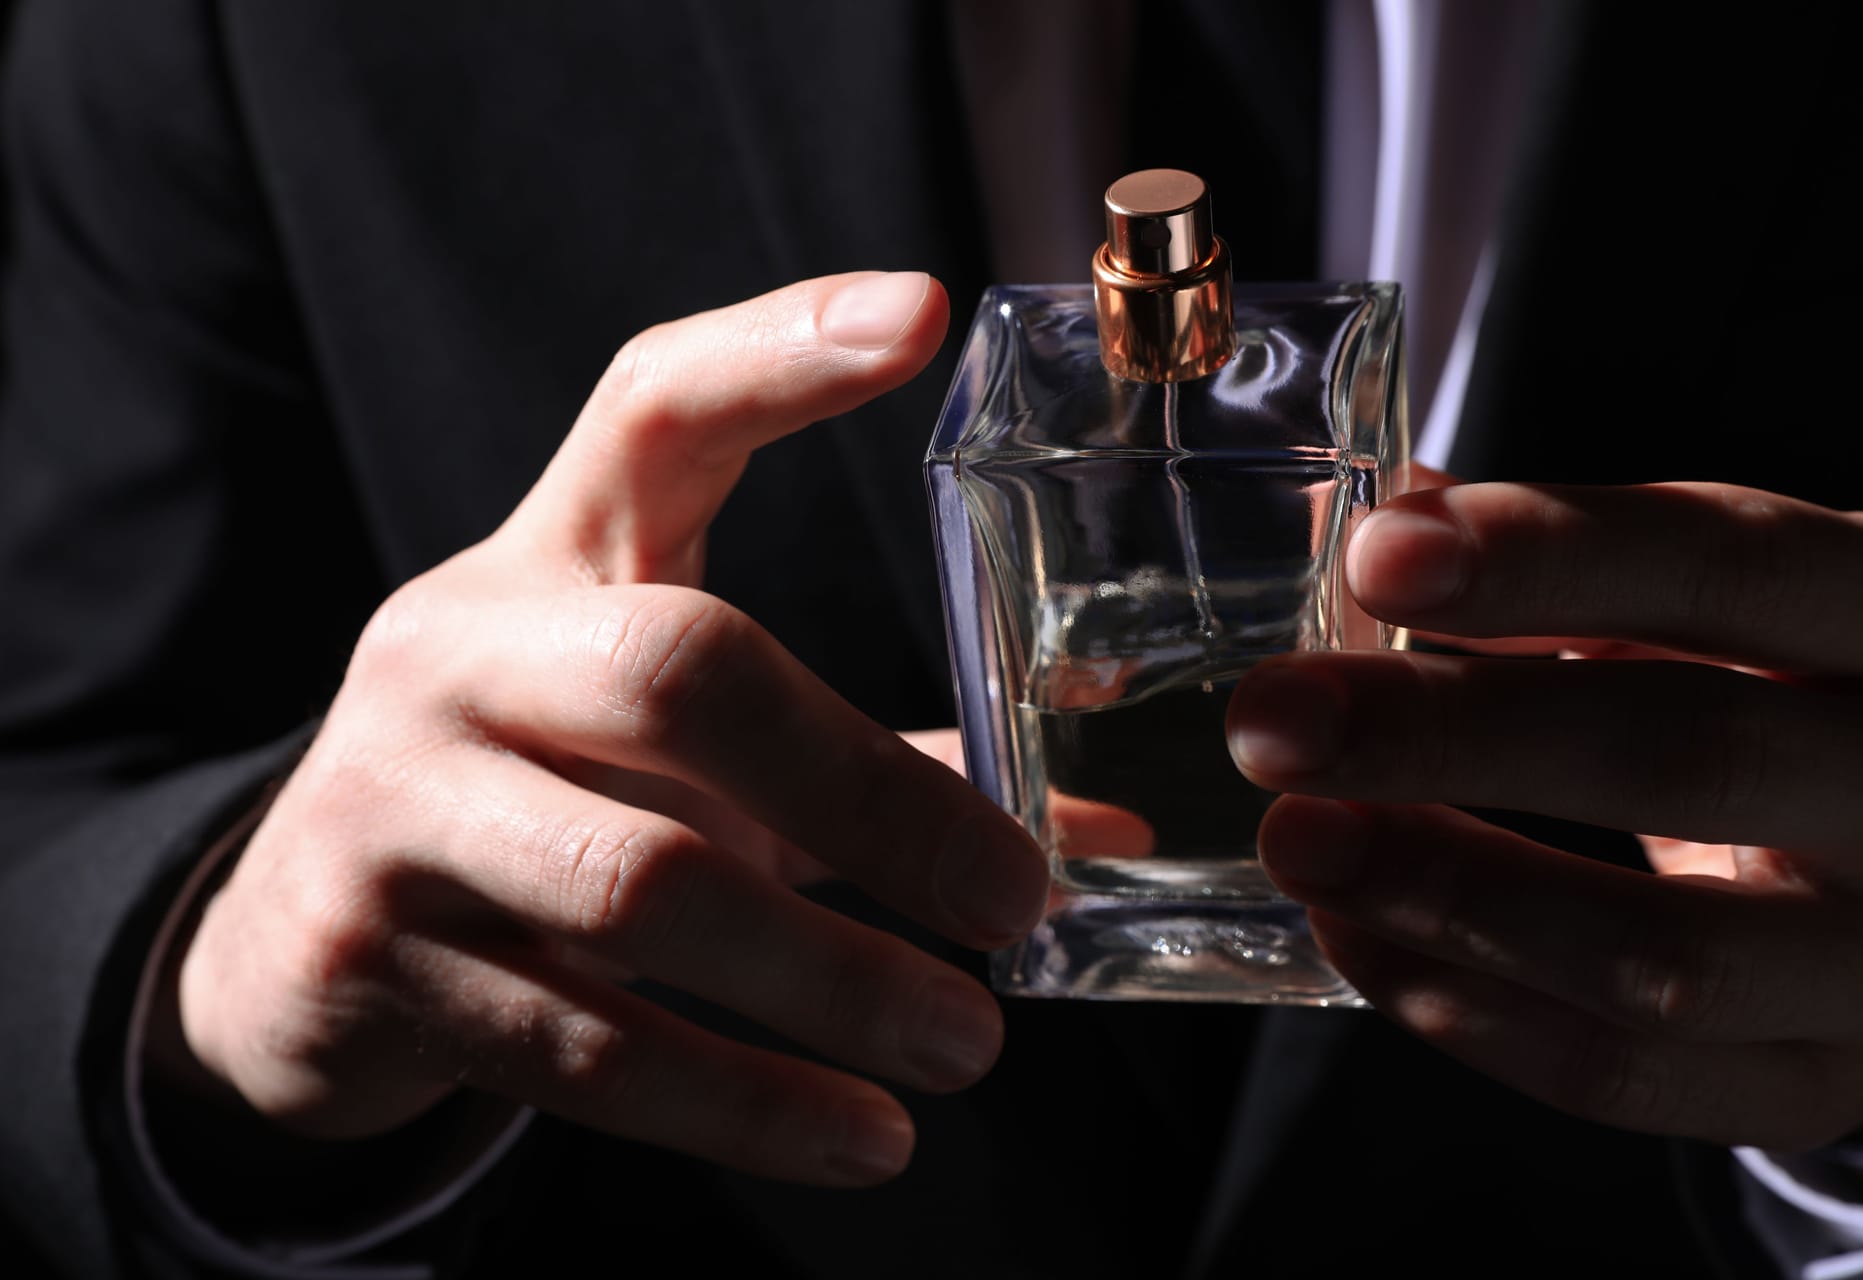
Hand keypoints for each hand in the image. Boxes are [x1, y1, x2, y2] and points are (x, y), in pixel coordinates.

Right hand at [172, 272, 1049, 1185]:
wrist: (294, 949)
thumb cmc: (546, 806)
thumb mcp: (675, 754)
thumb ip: (867, 770)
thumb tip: (1096, 839)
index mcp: (546, 566)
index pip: (650, 411)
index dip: (775, 353)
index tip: (918, 315)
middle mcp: (457, 655)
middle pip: (679, 673)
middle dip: (872, 796)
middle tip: (1015, 902)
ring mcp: (396, 808)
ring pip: (641, 888)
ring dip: (832, 980)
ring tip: (968, 1046)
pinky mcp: (370, 965)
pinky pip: (586, 1046)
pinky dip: (747, 1103)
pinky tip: (866, 1140)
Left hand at [1226, 477, 1862, 1148]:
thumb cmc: (1807, 695)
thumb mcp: (1739, 599)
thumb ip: (1573, 560)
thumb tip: (1378, 524)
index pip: (1733, 568)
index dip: (1550, 556)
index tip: (1378, 552)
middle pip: (1689, 760)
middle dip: (1455, 735)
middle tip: (1275, 718)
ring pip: (1661, 954)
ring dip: (1448, 891)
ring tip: (1294, 838)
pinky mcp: (1820, 1082)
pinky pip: (1628, 1077)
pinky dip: (1466, 1011)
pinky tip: (1352, 931)